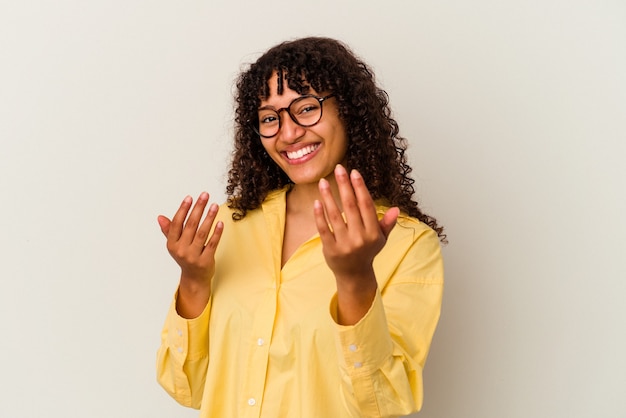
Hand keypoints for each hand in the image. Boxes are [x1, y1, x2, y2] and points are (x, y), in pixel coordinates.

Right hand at [157, 192, 223, 317]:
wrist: (194, 278)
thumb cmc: (185, 257)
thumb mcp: (175, 245)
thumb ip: (169, 230)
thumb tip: (160, 217)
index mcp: (172, 244)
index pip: (177, 224)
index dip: (183, 210)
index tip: (190, 197)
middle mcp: (181, 250)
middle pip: (191, 225)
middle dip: (198, 208)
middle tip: (205, 195)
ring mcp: (193, 256)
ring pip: (202, 233)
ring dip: (209, 218)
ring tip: (214, 206)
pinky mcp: (206, 261)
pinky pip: (212, 244)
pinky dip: (217, 233)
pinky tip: (220, 223)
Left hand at [314, 165, 397, 323]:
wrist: (354, 275)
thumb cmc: (367, 252)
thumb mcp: (380, 239)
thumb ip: (386, 224)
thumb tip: (396, 209)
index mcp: (373, 233)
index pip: (366, 205)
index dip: (360, 187)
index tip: (354, 172)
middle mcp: (360, 238)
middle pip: (351, 206)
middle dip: (344, 185)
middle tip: (338, 168)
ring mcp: (344, 244)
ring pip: (335, 216)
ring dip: (328, 197)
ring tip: (322, 182)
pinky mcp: (330, 249)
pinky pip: (323, 229)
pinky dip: (319, 215)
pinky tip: (317, 201)